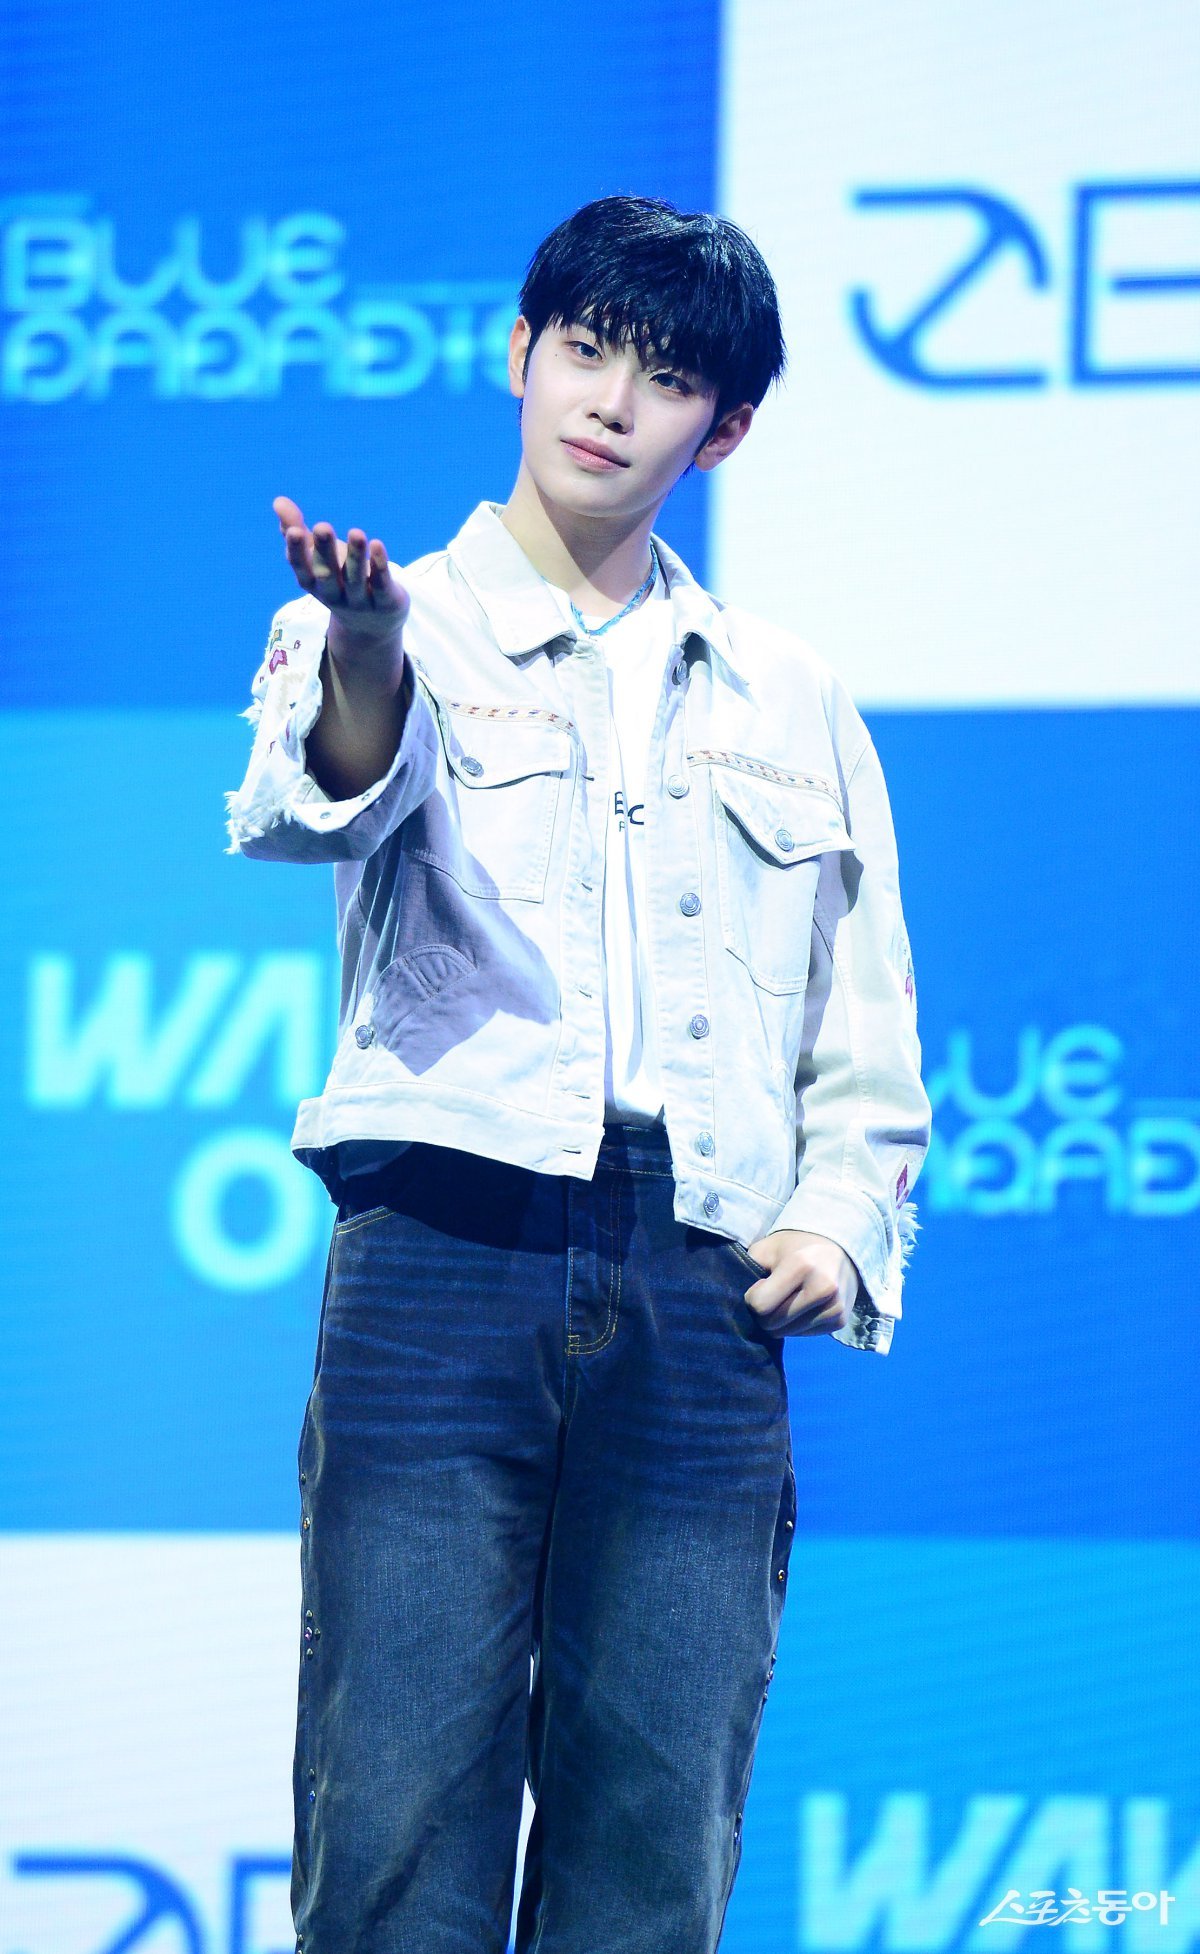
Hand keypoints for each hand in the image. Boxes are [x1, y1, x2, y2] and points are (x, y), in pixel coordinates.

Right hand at [273, 496, 410, 656]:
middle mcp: (333, 595)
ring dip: (355, 556)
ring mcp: (359, 601)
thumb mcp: (317, 558)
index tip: (293, 531)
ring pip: (356, 579)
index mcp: (313, 583)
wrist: (372, 626)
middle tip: (322, 526)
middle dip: (324, 551)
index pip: (302, 569)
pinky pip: (381, 584)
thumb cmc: (338, 581)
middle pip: (327, 574)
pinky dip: (379, 565)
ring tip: (356, 532)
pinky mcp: (385, 602)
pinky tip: (378, 545)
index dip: (297, 551)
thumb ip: (297, 530)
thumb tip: (278, 501)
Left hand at [740, 1229, 860, 1337]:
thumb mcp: (767, 1248)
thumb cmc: (794, 1248)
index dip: (752, 1298)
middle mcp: (822, 1288)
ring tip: (788, 1298)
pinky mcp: (840, 1321)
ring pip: (787, 1333)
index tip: (760, 1285)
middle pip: (772, 1324)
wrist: (838, 1249)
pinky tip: (803, 1305)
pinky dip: (796, 1323)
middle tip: (772, 1294)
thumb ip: (749, 1269)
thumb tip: (734, 1299)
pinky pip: (802, 1334)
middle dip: (764, 1313)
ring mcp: (834, 1307)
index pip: (760, 1305)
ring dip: (780, 1320)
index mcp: (801, 1266)